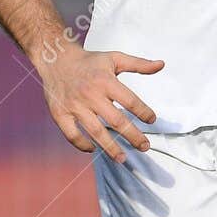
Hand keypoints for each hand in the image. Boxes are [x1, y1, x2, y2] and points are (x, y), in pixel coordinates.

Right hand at [39, 45, 163, 161]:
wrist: (55, 58)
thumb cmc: (89, 61)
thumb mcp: (115, 58)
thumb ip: (139, 64)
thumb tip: (161, 65)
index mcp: (105, 80)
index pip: (130, 101)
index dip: (143, 112)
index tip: (152, 120)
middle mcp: (90, 94)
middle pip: (116, 121)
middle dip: (133, 136)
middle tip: (145, 146)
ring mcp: (74, 105)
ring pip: (95, 131)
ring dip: (110, 147)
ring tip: (122, 158)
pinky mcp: (60, 113)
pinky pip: (72, 134)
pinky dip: (82, 144)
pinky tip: (93, 149)